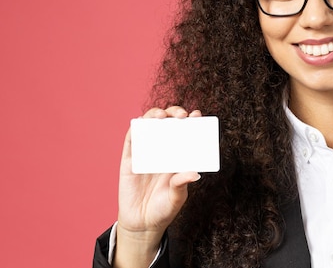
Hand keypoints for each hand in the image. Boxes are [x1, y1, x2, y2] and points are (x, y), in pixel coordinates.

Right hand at [114, 106, 201, 267]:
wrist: (142, 224)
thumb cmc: (164, 209)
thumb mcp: (177, 197)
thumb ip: (182, 184)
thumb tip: (194, 173)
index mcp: (178, 156)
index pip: (186, 132)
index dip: (192, 121)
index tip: (197, 115)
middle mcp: (163, 150)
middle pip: (168, 123)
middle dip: (175, 113)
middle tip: (181, 116)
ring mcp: (146, 152)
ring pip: (149, 125)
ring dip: (154, 115)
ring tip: (161, 116)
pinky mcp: (130, 159)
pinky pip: (131, 139)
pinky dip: (135, 128)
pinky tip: (140, 123)